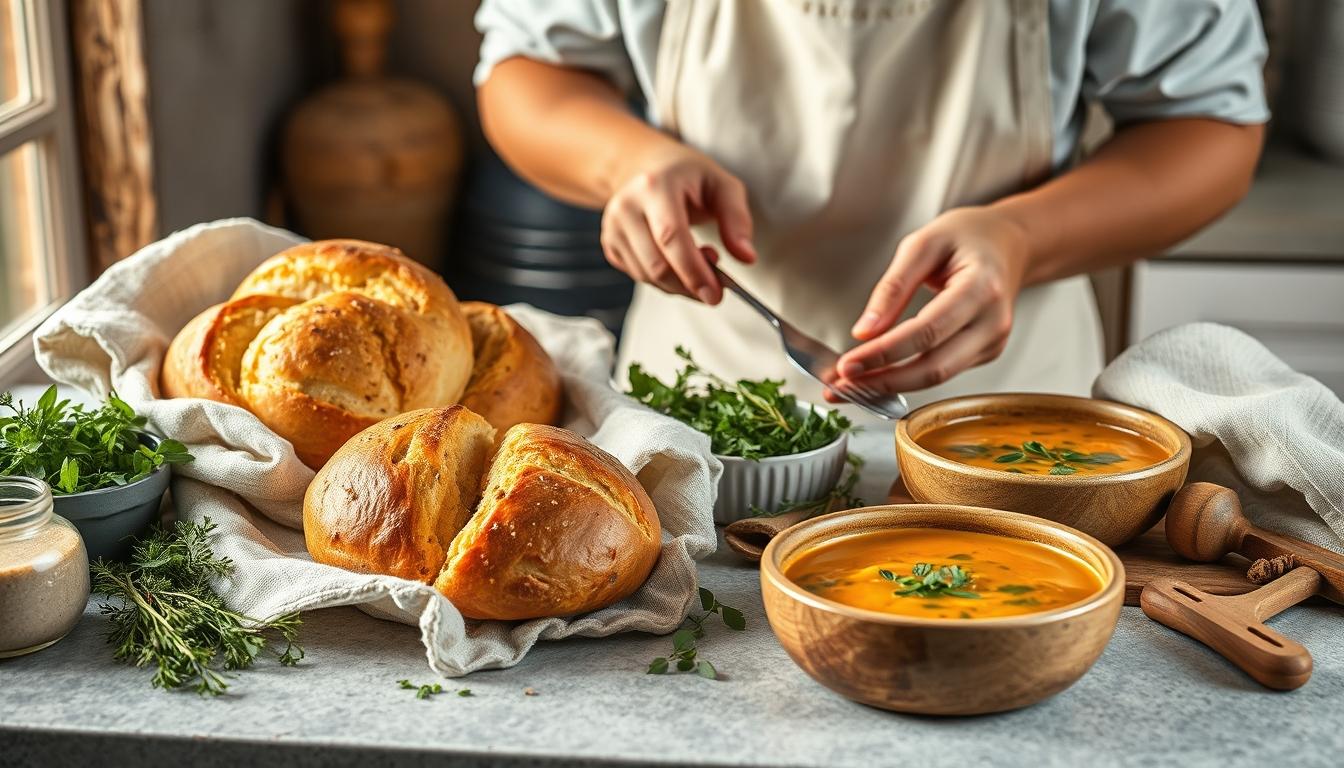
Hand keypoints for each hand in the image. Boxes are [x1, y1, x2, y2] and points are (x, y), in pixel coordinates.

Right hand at [601, 144, 756, 303]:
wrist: (648, 168)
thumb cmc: (689, 177)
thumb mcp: (722, 186)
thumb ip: (737, 220)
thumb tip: (746, 257)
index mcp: (655, 185)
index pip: (670, 237)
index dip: (693, 271)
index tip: (715, 294)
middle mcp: (626, 205)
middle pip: (657, 264)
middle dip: (690, 285)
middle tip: (715, 288)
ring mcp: (613, 226)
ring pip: (647, 277)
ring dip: (680, 284)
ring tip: (699, 261)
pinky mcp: (610, 244)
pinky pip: (639, 277)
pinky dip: (664, 281)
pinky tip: (678, 261)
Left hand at [828, 206, 1029, 398]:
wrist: (1007, 243)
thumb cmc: (966, 238)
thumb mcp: (923, 245)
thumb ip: (893, 287)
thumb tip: (864, 332)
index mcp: (981, 288)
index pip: (927, 331)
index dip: (885, 353)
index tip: (847, 365)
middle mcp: (993, 322)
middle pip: (934, 367)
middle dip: (883, 381)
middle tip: (840, 386)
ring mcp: (993, 341)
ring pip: (938, 377)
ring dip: (890, 386)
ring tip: (849, 387)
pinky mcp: (986, 352)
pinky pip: (943, 371)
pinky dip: (907, 378)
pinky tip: (877, 376)